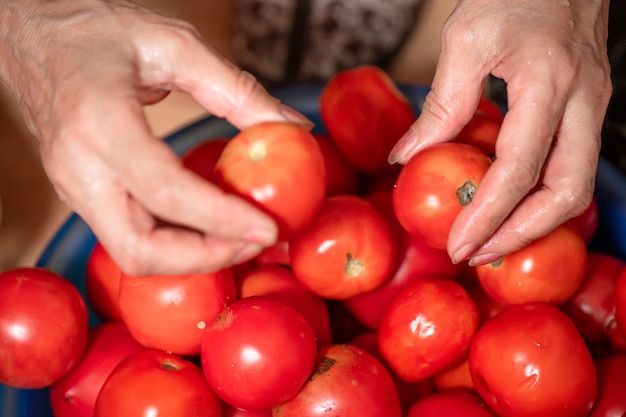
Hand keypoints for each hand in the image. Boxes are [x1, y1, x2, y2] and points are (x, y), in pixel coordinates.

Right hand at [0, 0, 310, 275]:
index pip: (164, 191)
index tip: (267, 228)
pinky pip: (129, 236)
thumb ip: (237, 89)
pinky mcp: (82, 193)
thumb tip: (290, 126)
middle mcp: (80, 166)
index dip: (221, 220)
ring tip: (241, 236)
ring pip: (132, 253)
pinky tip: (210, 225)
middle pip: (139, 249)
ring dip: (192, 257)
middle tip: (256, 240)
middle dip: (206, 257)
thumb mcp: (174, 44)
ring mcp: (75, 186)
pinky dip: (174, 243)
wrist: (33, 37)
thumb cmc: (95, 32)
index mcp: (100, 121)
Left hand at [389, 0, 611, 265]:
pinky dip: (542, 195)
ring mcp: (592, 104)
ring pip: (577, 185)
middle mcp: (582, 101)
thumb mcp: (466, 39)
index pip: (519, 170)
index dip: (488, 216)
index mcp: (548, 83)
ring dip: (536, 221)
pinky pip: (572, 165)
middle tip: (479, 254)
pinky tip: (510, 203)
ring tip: (493, 238)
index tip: (458, 245)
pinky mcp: (587, 106)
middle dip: (522, 234)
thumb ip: (442, 103)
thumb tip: (409, 156)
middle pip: (566, 193)